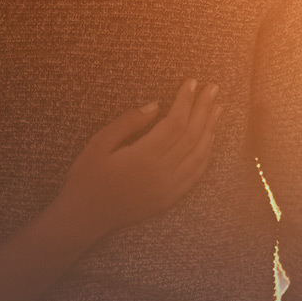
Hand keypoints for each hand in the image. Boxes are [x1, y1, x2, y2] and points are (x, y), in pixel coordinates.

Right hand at [55, 80, 221, 232]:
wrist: (84, 218)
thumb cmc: (86, 178)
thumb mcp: (98, 144)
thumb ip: (128, 123)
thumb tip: (155, 105)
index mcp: (143, 157)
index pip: (175, 123)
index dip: (185, 101)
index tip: (192, 82)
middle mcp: (162, 174)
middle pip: (191, 136)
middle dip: (204, 109)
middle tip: (213, 88)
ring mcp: (168, 189)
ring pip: (199, 154)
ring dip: (210, 129)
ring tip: (217, 108)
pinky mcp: (169, 199)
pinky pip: (195, 174)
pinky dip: (205, 154)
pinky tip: (208, 139)